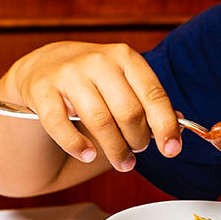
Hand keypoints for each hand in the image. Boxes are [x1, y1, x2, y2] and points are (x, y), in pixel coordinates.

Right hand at [5, 40, 181, 172]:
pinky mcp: (42, 91)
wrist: (45, 64)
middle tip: (137, 152)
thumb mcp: (123, 80)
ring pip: (100, 121)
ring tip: (123, 162)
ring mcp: (68, 74)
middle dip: (138, 140)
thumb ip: (148, 102)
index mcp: (125, 57)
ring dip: (115, 150)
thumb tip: (179, 126)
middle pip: (128, 112)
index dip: (165, 125)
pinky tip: (88, 154)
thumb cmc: (94, 78)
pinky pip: (61, 125)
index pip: (153, 94)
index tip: (172, 149)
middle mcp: (98, 61)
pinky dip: (77, 146)